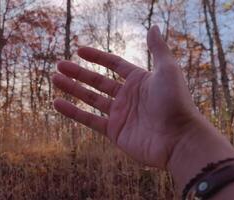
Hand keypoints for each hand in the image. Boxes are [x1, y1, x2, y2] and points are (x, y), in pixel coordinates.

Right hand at [52, 26, 201, 168]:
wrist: (178, 139)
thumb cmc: (175, 102)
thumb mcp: (167, 70)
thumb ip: (158, 49)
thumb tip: (154, 27)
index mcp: (139, 80)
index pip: (113, 64)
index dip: (96, 57)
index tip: (79, 50)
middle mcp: (127, 96)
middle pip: (97, 81)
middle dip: (78, 73)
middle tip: (59, 65)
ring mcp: (120, 114)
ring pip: (90, 98)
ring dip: (72, 89)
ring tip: (55, 79)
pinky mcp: (114, 131)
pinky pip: (89, 120)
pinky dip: (72, 112)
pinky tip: (57, 103)